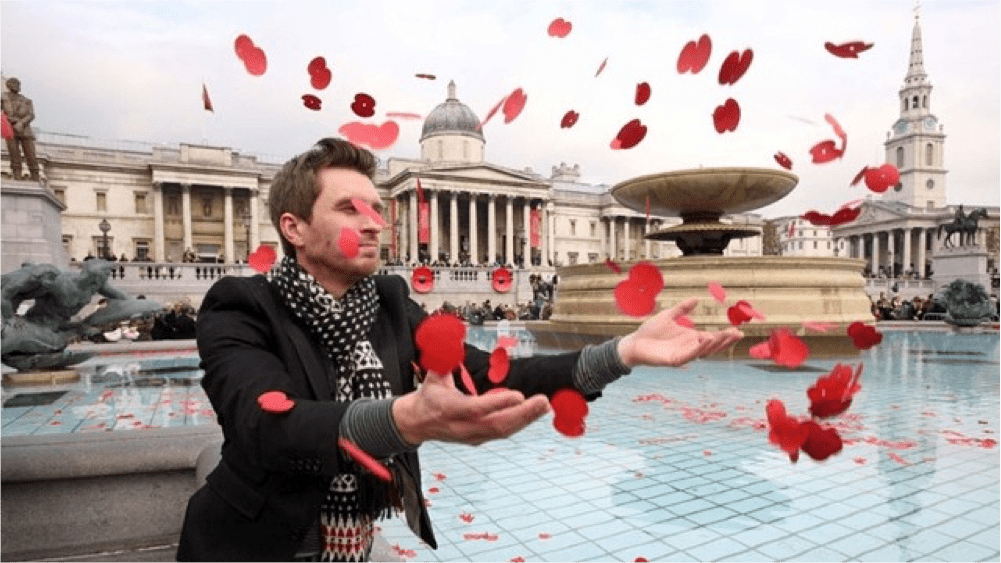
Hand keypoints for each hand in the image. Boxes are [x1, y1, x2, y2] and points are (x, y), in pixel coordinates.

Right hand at [392, 369, 550, 446]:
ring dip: (526, 419)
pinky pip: (503, 432)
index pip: (476, 409)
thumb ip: (444, 355)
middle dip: (522, 414)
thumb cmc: (429, 395)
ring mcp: (471, 436)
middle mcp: (462, 426)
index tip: (519, 396)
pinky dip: (520, 422)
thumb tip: (451, 335)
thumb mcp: (432, 373)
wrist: (417, 423)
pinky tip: (535, 413)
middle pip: (496, 424)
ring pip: (502, 431)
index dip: (497, 404)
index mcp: (449, 409)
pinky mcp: (479, 439)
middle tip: (542, 401)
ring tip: (543, 406)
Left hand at [617, 297, 742, 367]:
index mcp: (690, 339)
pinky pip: (689, 355)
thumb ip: (682, 309)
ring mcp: (683, 355)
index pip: (712, 338)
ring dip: (715, 344)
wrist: (634, 342)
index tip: (738, 330)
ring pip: (703, 352)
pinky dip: (699, 349)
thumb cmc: (650, 331)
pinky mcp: (674, 360)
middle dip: (725, 340)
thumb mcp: (668, 315)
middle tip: (738, 334)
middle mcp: (689, 348)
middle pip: (712, 346)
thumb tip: (696, 299)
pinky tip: (706, 339)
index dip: (725, 335)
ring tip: (726, 335)